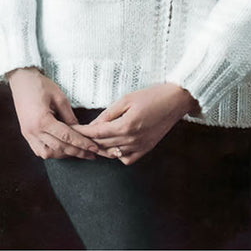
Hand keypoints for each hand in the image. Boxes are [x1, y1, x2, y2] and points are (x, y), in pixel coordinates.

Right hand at [7, 67, 100, 159]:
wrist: (22, 81)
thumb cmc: (41, 85)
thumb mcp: (59, 97)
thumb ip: (69, 116)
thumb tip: (79, 129)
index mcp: (42, 121)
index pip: (66, 137)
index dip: (82, 143)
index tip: (94, 148)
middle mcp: (34, 131)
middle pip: (59, 148)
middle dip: (77, 152)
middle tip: (92, 154)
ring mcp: (28, 134)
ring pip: (47, 153)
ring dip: (64, 154)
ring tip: (79, 152)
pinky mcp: (26, 134)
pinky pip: (39, 150)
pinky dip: (52, 152)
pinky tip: (63, 150)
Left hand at [74, 83, 197, 164]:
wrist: (177, 100)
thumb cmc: (153, 95)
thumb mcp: (128, 98)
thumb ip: (108, 113)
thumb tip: (93, 125)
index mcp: (126, 125)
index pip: (96, 133)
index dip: (82, 132)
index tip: (71, 130)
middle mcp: (132, 139)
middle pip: (102, 144)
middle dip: (88, 140)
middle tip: (77, 136)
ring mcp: (140, 146)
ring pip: (112, 153)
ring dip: (101, 148)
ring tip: (93, 141)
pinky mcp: (147, 149)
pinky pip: (126, 159)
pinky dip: (117, 155)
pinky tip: (114, 146)